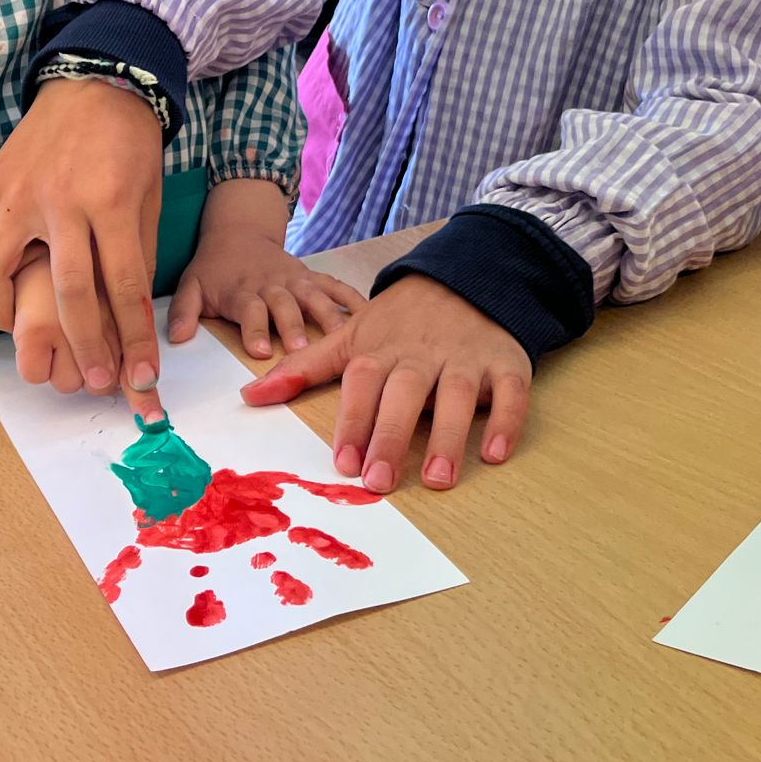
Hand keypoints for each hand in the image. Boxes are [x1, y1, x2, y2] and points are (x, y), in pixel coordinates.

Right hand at [0, 78, 163, 407]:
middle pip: (68, 291)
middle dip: (85, 345)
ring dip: (8, 313)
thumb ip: (135, 255)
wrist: (97, 83)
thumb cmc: (130, 146)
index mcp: (113, 202)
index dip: (133, 338)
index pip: (123, 285)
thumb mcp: (149, 199)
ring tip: (25, 331)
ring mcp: (18, 192)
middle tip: (96, 380)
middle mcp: (62, 200)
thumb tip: (129, 317)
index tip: (141, 376)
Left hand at [170, 228, 364, 359]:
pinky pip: (336, 287)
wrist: (238, 231)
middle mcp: (272, 285)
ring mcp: (296, 280)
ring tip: (344, 339)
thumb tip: (175, 338)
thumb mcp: (192, 285)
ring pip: (315, 298)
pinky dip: (354, 299)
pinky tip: (370, 316)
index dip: (256, 330)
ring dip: (328, 318)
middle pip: (286, 306)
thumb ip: (184, 312)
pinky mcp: (312, 277)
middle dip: (295, 328)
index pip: (250, 311)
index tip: (262, 351)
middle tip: (305, 351)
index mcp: (243, 291)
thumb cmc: (214, 268)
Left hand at [241, 275, 530, 492]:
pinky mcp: (506, 362)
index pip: (363, 383)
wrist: (465, 279)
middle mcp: (423, 354)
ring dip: (449, 436)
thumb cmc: (400, 322)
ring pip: (459, 394)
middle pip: (406, 392)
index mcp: (382, 349)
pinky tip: (495, 454)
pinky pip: (510, 391)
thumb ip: (305, 369)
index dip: (353, 421)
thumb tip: (250, 397)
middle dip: (392, 436)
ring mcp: (466, 357)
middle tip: (380, 482)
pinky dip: (506, 420)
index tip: (342, 462)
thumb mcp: (351, 337)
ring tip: (438, 479)